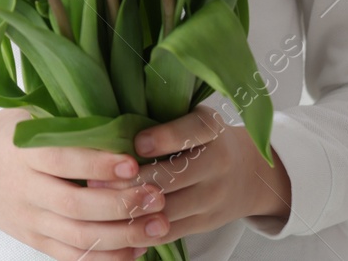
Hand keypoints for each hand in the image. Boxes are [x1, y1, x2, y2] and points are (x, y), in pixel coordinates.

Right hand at [0, 108, 176, 260]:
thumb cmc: (2, 137)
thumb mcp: (23, 117)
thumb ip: (62, 119)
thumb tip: (118, 112)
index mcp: (21, 152)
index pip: (62, 161)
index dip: (98, 165)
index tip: (133, 162)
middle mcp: (24, 190)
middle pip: (74, 206)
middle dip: (120, 205)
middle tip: (157, 196)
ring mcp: (29, 220)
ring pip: (78, 237)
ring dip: (122, 236)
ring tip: (158, 226)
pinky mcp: (34, 241)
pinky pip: (71, 257)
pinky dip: (105, 259)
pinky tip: (136, 250)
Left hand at [86, 106, 292, 238]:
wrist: (251, 173)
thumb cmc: (203, 139)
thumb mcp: (193, 119)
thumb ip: (161, 117)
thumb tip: (107, 119)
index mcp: (211, 128)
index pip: (191, 132)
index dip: (164, 138)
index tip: (137, 143)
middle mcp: (218, 162)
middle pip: (173, 176)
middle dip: (132, 180)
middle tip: (96, 178)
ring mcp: (213, 196)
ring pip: (167, 207)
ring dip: (131, 207)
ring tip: (99, 202)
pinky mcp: (205, 222)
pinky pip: (170, 230)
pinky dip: (142, 230)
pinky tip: (117, 224)